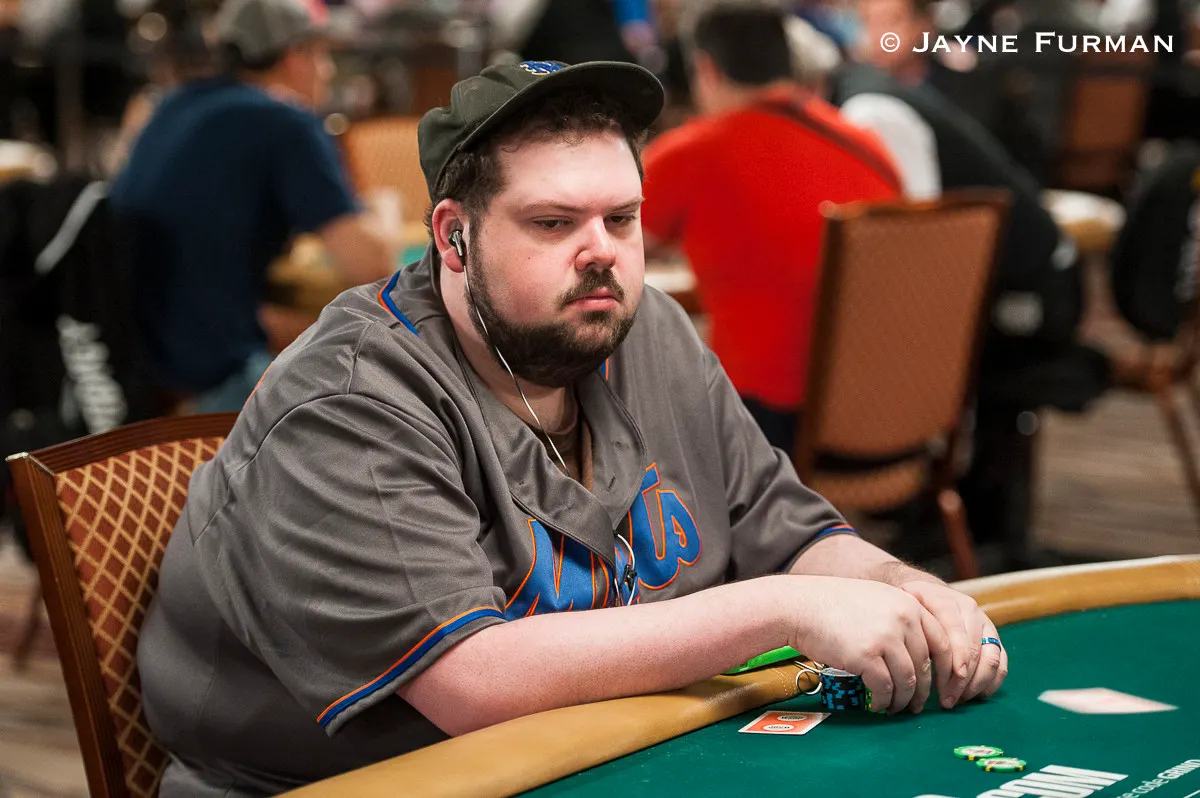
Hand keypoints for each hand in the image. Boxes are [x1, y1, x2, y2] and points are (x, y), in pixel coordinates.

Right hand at [784, 576, 952, 714]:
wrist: (800, 606)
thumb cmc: (832, 604)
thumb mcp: (876, 599)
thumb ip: (899, 618)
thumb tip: (916, 653)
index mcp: (909, 604)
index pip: (942, 641)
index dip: (946, 668)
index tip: (941, 684)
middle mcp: (903, 619)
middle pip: (925, 664)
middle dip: (923, 690)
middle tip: (916, 705)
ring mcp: (886, 638)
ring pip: (907, 680)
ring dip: (903, 700)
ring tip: (894, 708)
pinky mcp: (866, 656)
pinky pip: (884, 687)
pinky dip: (883, 701)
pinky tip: (877, 705)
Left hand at [899, 580, 1007, 707]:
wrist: (929, 592)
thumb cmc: (911, 606)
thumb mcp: (904, 608)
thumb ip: (908, 626)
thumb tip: (907, 654)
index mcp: (946, 602)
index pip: (955, 633)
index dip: (954, 661)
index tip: (946, 686)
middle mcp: (970, 610)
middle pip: (974, 649)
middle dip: (962, 681)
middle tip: (948, 701)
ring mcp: (985, 623)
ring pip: (991, 657)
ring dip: (977, 684)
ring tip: (959, 700)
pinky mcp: (994, 636)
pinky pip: (1001, 662)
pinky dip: (992, 681)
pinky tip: (976, 695)